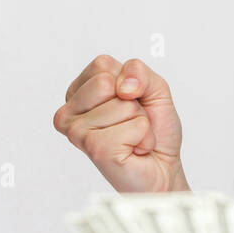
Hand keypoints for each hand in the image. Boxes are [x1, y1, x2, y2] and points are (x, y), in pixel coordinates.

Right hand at [53, 55, 187, 192]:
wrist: (163, 168)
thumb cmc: (154, 130)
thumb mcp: (154, 89)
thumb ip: (139, 72)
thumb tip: (123, 86)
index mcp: (79, 92)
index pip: (102, 64)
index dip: (129, 81)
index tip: (131, 102)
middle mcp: (70, 112)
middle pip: (107, 82)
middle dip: (134, 102)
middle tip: (132, 122)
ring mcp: (77, 132)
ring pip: (123, 105)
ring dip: (140, 122)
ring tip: (133, 138)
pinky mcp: (94, 149)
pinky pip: (132, 128)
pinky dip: (143, 138)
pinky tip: (133, 150)